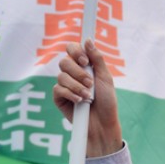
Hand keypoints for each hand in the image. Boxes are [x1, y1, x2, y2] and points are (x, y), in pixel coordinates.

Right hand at [53, 39, 122, 157]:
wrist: (102, 123)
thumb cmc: (107, 101)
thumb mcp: (105, 78)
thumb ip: (96, 59)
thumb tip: (87, 40)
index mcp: (84, 66)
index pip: (72, 49)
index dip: (76, 51)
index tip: (85, 60)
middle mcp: (73, 74)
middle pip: (64, 61)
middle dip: (78, 72)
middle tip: (90, 82)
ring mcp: (64, 85)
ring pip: (61, 76)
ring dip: (77, 86)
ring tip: (88, 96)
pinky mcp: (59, 98)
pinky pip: (58, 89)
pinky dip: (70, 94)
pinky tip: (79, 101)